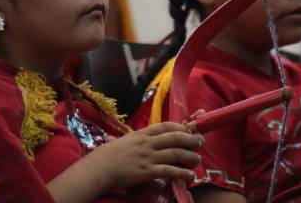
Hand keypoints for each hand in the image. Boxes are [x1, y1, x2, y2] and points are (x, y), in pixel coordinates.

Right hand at [86, 121, 203, 190]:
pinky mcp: (147, 172)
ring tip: (198, 159)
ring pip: (175, 153)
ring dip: (190, 156)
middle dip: (192, 139)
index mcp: (143, 133)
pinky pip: (169, 170)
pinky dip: (182, 172)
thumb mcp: (128, 140)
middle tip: (201, 142)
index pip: (167, 126)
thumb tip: (156, 139)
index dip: (182, 127)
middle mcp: (147, 143)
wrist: (100, 168)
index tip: (191, 129)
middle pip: (175, 137)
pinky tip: (190, 175)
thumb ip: (142, 139)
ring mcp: (147, 157)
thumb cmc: (112, 154)